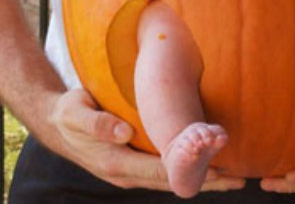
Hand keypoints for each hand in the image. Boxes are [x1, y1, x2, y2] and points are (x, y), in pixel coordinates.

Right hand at [51, 88, 245, 192]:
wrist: (55, 122)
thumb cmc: (67, 114)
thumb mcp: (76, 112)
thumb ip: (97, 122)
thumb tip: (123, 131)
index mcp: (115, 163)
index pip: (159, 172)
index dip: (189, 171)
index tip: (218, 169)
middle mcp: (125, 174)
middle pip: (171, 182)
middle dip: (206, 181)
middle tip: (240, 178)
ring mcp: (129, 171)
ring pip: (170, 179)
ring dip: (200, 178)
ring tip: (233, 175)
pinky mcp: (133, 164)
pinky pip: (163, 171)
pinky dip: (186, 170)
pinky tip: (205, 164)